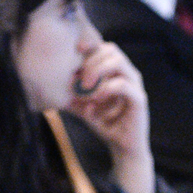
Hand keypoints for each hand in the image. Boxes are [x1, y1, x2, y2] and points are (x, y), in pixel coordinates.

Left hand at [70, 42, 149, 162]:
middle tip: (77, 76)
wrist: (122, 147)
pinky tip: (95, 98)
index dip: (91, 44)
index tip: (75, 49)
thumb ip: (73, 96)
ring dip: (98, 70)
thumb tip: (54, 88)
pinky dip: (106, 88)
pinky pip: (123, 85)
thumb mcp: (84, 107)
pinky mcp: (139, 99)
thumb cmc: (105, 124)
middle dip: (91, 60)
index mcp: (117, 72)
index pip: (104, 48)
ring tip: (85, 86)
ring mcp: (135, 85)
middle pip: (111, 50)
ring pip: (118, 62)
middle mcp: (128, 74)